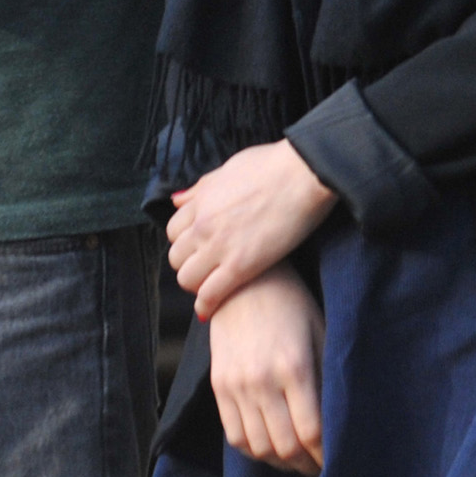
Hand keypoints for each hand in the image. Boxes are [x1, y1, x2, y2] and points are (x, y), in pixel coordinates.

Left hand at [168, 139, 336, 319]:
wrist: (303, 174)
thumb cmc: (273, 165)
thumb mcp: (229, 168)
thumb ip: (202, 187)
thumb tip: (178, 198)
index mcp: (201, 200)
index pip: (173, 231)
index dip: (185, 241)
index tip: (197, 248)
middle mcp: (203, 224)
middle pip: (176, 257)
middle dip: (188, 263)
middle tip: (206, 268)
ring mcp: (219, 246)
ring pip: (187, 278)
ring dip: (196, 284)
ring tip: (211, 286)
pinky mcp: (240, 266)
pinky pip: (210, 294)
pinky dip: (207, 305)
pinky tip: (210, 311)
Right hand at [210, 266, 325, 474]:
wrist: (243, 282)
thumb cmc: (292, 305)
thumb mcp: (320, 332)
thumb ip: (328, 378)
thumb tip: (341, 423)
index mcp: (294, 366)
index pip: (311, 432)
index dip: (326, 456)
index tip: (337, 462)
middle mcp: (262, 379)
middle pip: (285, 447)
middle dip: (307, 465)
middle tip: (320, 466)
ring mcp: (236, 384)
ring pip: (259, 448)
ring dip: (282, 463)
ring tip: (297, 459)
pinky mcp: (218, 386)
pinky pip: (235, 436)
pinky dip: (254, 451)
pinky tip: (270, 446)